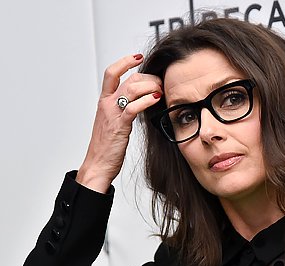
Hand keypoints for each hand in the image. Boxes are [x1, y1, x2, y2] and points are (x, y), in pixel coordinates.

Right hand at [77, 54, 162, 192]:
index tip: (138, 57)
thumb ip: (125, 107)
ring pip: (132, 88)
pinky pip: (133, 107)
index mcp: (105, 101)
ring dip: (151, 87)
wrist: (98, 164)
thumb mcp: (116, 121)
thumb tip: (143, 98)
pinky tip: (155, 100)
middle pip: (129, 79)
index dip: (125, 61)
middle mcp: (107, 104)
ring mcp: (112, 113)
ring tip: (160, 92)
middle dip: (149, 78)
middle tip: (160, 84)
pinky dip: (146, 101)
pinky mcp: (119, 125)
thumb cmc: (108, 146)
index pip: (112, 72)